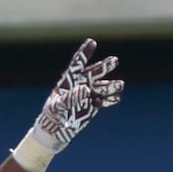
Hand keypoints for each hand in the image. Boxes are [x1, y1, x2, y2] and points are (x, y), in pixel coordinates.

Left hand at [11, 39, 122, 171]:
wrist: (55, 130)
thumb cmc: (52, 115)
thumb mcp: (58, 106)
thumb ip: (71, 97)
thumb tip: (86, 89)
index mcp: (69, 81)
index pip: (78, 64)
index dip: (85, 53)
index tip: (92, 42)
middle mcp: (80, 85)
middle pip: (94, 73)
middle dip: (104, 67)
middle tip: (114, 61)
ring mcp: (88, 95)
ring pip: (103, 87)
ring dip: (112, 86)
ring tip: (120, 85)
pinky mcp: (93, 105)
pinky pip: (105, 100)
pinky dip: (110, 99)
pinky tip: (115, 98)